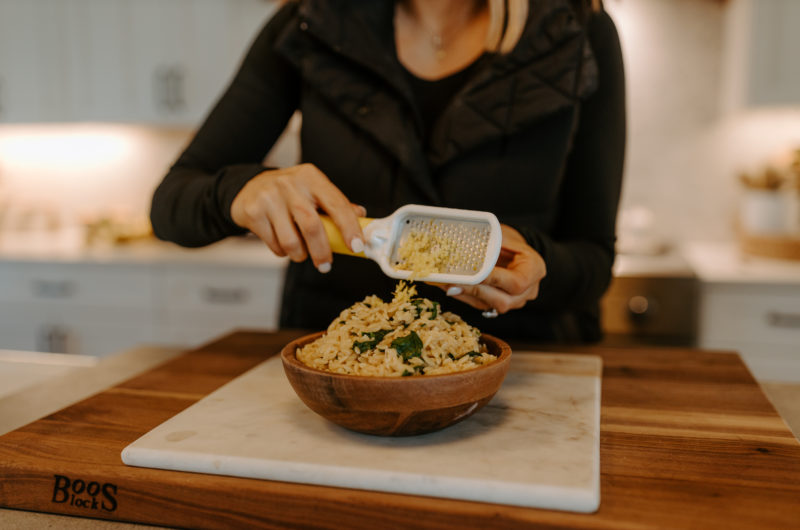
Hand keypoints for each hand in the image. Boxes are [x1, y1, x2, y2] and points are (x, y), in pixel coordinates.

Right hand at [231, 163, 365, 271]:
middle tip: (326, 265)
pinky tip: (282, 244)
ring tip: (301, 253)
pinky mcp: (253, 212)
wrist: (250, 187)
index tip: (357, 247)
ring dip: (300, 255)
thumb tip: (361, 216)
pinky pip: (274, 244)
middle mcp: (290, 185)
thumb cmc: (289, 193)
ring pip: (291, 241)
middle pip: (312, 226)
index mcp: (311, 177)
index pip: (337, 204)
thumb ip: (335, 204)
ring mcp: (270, 198)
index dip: (349, 228)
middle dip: (322, 252)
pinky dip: (282, 252)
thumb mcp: (313, 191)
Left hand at [437, 225, 545, 314]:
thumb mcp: (506, 236)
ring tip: (445, 285)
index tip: (472, 275)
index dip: (493, 280)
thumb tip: (470, 246)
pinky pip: (480, 305)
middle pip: (503, 301)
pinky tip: (448, 287)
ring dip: (466, 295)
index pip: (516, 282)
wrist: (516, 253)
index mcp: (534, 270)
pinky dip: (464, 296)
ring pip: (489, 305)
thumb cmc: (511, 241)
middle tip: (452, 283)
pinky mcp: (498, 305)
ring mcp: (514, 302)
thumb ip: (493, 242)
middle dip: (475, 292)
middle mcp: (528, 291)